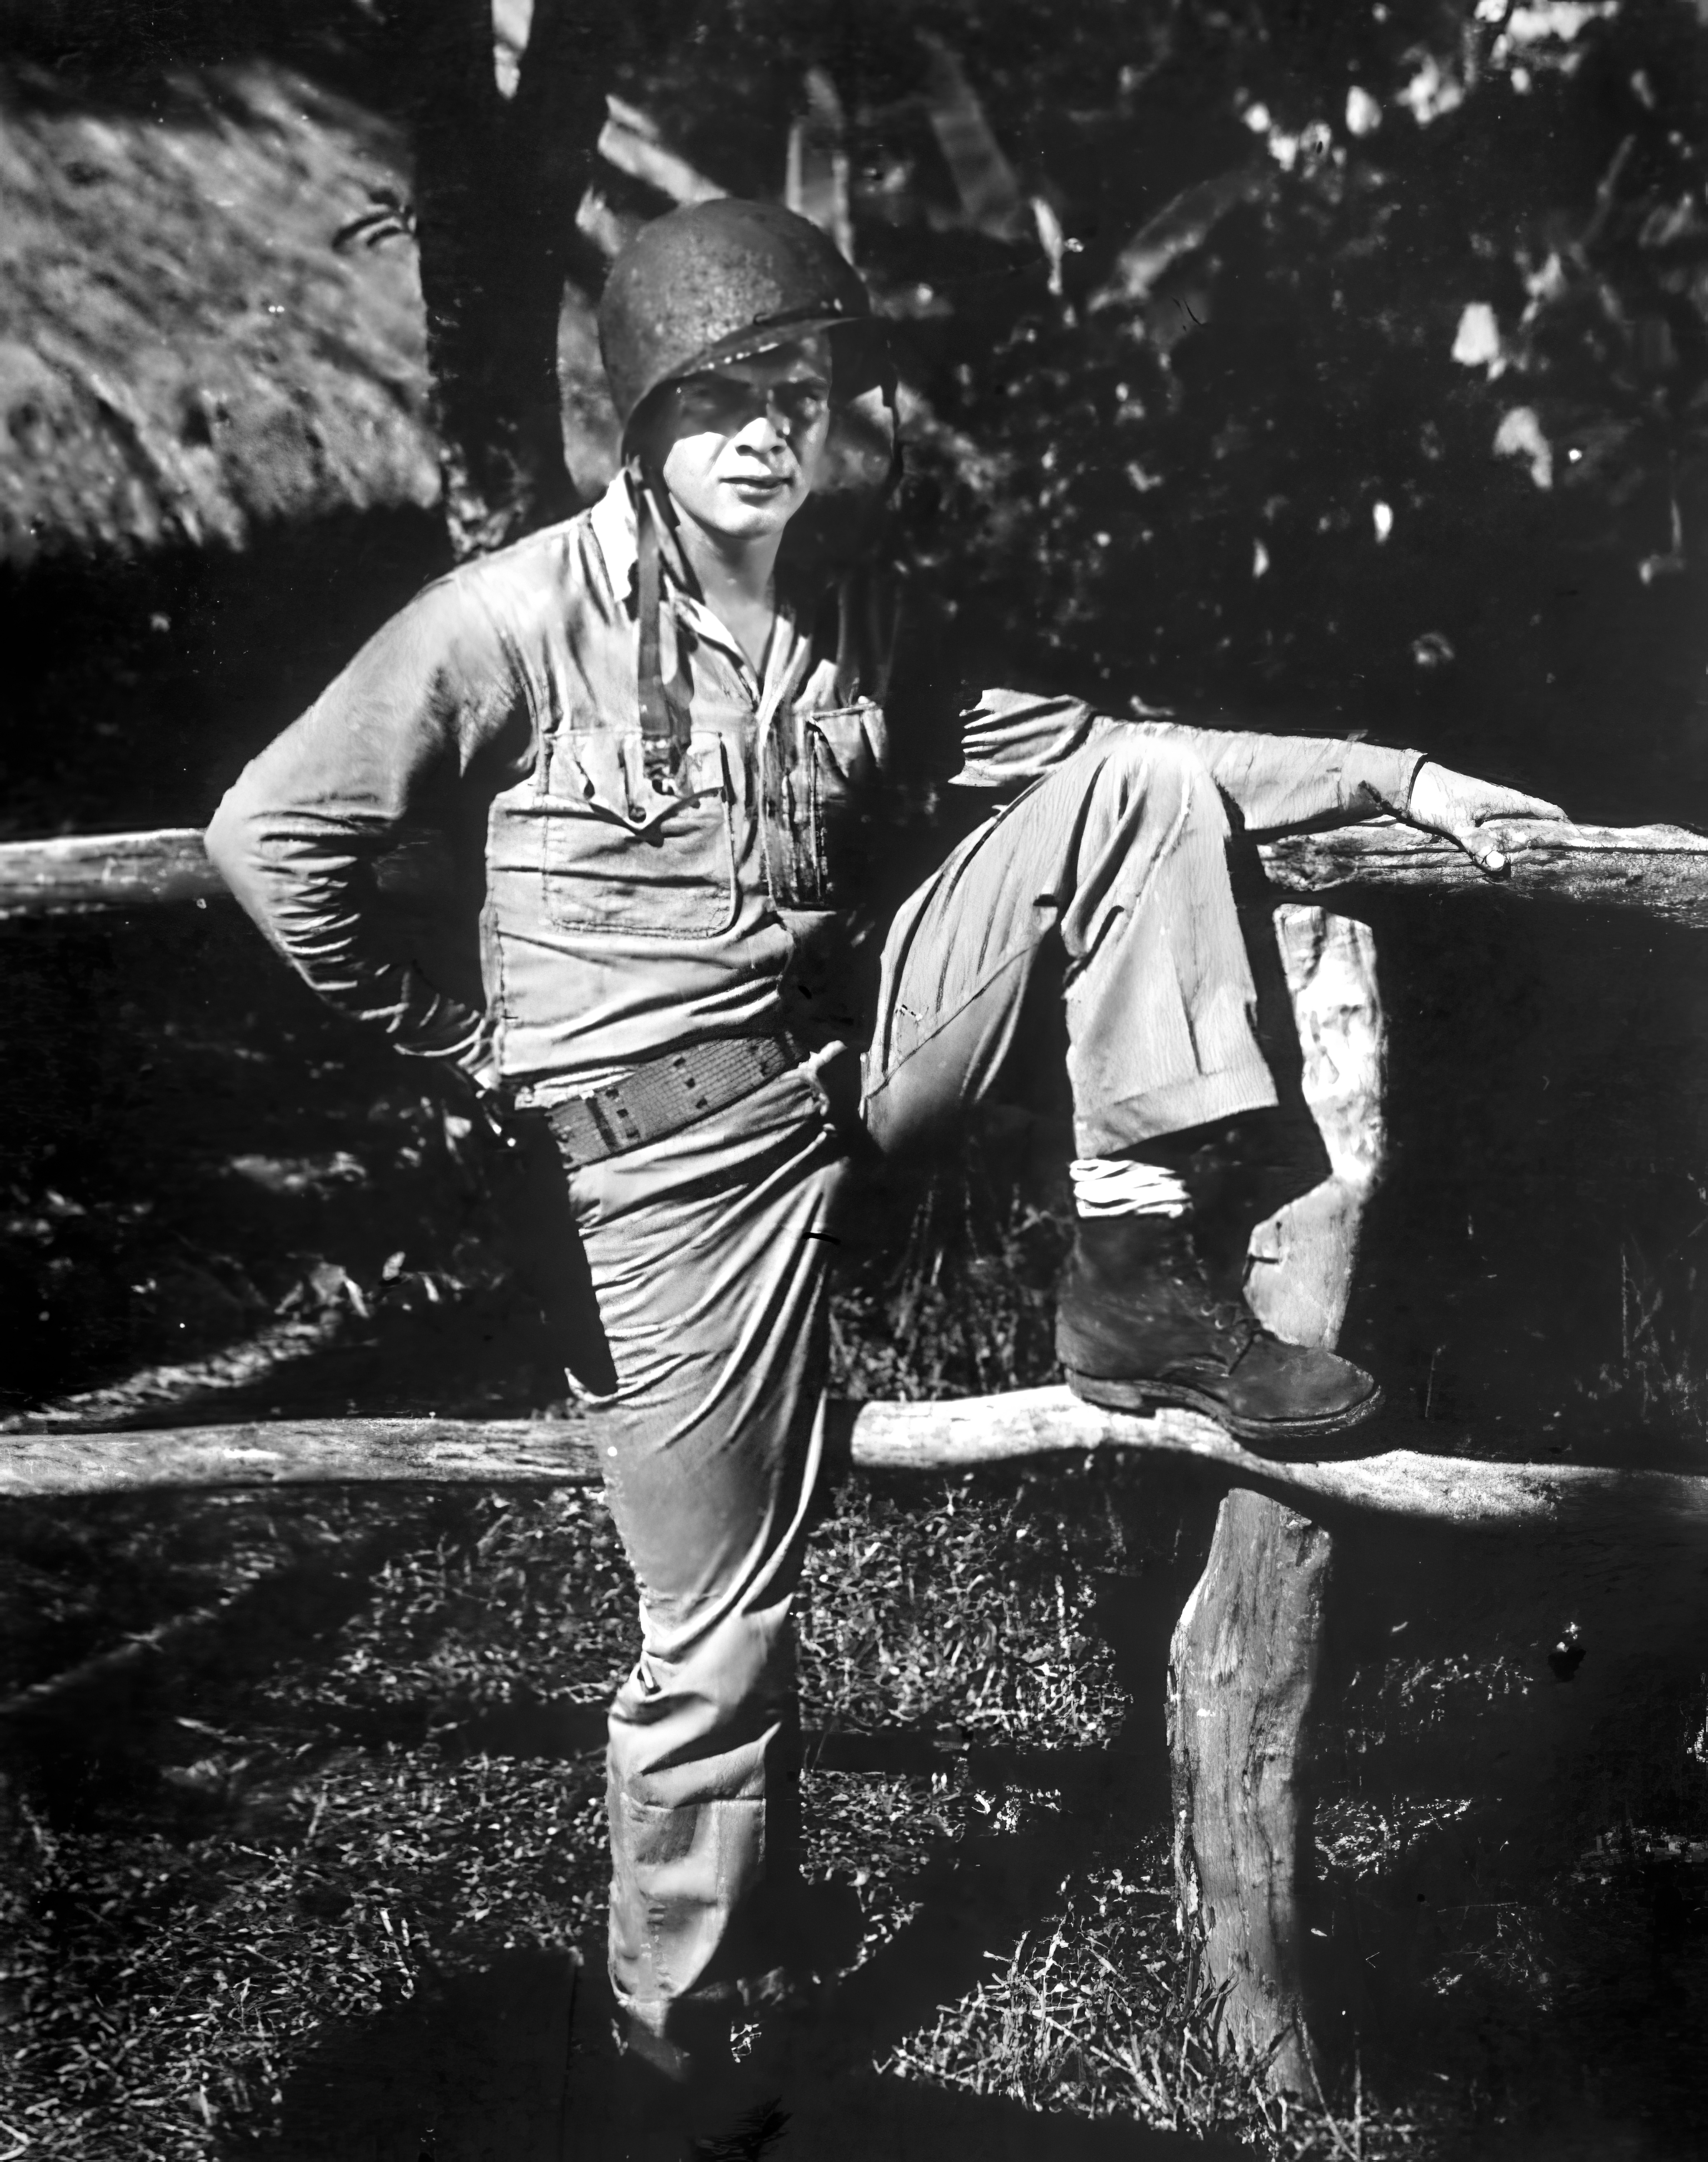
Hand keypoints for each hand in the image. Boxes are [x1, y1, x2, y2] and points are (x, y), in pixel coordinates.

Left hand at [1404, 760, 1567, 875]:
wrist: (1405, 783)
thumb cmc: (1434, 796)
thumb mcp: (1457, 822)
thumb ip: (1478, 843)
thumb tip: (1500, 864)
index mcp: (1503, 798)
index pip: (1543, 808)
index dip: (1561, 822)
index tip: (1575, 837)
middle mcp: (1498, 802)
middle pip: (1530, 821)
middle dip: (1542, 837)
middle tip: (1556, 858)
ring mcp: (1483, 809)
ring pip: (1511, 828)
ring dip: (1519, 843)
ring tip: (1531, 862)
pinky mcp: (1468, 817)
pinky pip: (1492, 832)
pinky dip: (1498, 844)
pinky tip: (1497, 858)